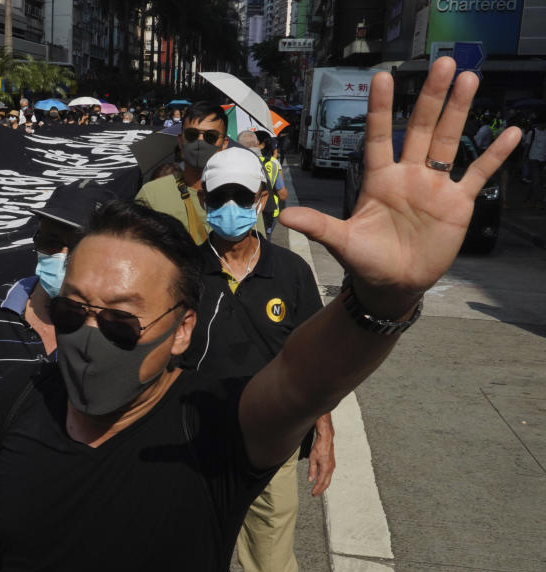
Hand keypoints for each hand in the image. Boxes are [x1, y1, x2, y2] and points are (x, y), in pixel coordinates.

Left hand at [280, 57, 521, 318]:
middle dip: (431, 97)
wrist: (392, 286)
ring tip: (470, 79)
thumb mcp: (341, 242)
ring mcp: (434, 187)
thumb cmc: (365, 261)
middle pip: (422, 128)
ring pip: (450, 141)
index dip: (382, 108)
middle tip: (443, 63)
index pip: (380, 136)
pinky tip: (510, 132)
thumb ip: (318, 225)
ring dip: (459, 111)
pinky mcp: (457, 203)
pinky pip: (478, 174)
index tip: (383, 76)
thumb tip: (285, 218)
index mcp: (379, 179)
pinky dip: (494, 155)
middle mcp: (408, 175)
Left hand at [307, 432, 334, 495]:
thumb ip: (312, 470)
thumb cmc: (319, 448)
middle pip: (326, 483)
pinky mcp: (332, 464)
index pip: (320, 482)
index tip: (313, 493)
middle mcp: (330, 469)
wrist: (326, 440)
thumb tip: (310, 480)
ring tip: (318, 490)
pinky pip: (329, 475)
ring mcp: (332, 467)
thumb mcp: (312, 459)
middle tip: (315, 494)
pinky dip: (325, 480)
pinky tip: (322, 481)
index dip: (317, 489)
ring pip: (328, 480)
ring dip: (323, 486)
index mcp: (325, 468)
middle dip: (320, 490)